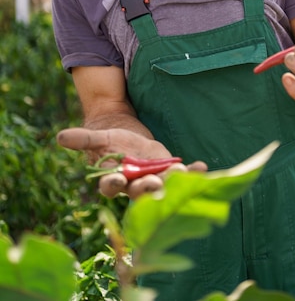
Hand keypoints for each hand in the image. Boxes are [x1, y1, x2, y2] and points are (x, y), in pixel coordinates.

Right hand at [57, 127, 206, 198]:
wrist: (126, 136)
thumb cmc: (109, 139)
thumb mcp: (98, 137)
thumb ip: (83, 139)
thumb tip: (60, 137)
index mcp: (113, 179)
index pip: (110, 187)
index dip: (112, 184)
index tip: (117, 179)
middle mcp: (133, 185)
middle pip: (139, 191)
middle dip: (147, 188)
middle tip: (154, 184)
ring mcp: (152, 179)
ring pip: (162, 185)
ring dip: (172, 181)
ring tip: (181, 172)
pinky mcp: (167, 172)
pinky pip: (180, 176)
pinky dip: (191, 172)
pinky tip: (201, 166)